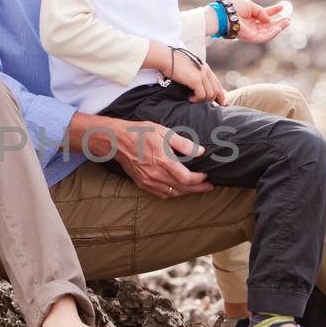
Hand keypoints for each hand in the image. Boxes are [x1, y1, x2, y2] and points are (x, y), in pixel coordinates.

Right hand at [81, 116, 214, 198]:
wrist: (116, 140)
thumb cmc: (140, 133)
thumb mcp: (164, 132)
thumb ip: (184, 144)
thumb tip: (200, 152)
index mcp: (163, 161)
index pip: (187, 178)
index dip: (199, 180)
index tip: (206, 175)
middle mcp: (156, 175)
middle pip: (182, 188)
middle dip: (198, 189)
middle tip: (209, 187)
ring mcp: (148, 181)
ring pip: (172, 193)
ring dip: (186, 192)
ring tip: (196, 189)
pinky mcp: (142, 183)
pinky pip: (161, 194)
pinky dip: (172, 194)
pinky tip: (178, 190)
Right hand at [170, 53, 225, 103]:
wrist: (167, 59)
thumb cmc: (175, 65)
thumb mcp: (190, 69)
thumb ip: (197, 75)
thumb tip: (200, 87)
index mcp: (206, 69)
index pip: (218, 84)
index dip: (221, 95)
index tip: (221, 102)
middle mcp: (206, 72)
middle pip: (216, 90)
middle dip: (212, 100)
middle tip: (203, 104)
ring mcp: (202, 76)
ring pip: (210, 94)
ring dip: (202, 100)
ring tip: (193, 99)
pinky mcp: (196, 80)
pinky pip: (201, 95)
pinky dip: (196, 99)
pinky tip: (190, 98)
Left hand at [231, 0, 290, 42]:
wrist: (225, 15)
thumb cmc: (235, 8)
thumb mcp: (251, 6)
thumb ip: (261, 12)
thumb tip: (269, 20)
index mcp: (250, 16)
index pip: (264, 14)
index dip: (274, 10)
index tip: (282, 6)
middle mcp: (251, 25)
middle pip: (268, 25)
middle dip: (279, 22)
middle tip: (289, 19)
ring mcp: (251, 32)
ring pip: (268, 32)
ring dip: (279, 27)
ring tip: (287, 22)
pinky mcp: (251, 38)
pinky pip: (264, 37)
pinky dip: (272, 33)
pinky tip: (279, 28)